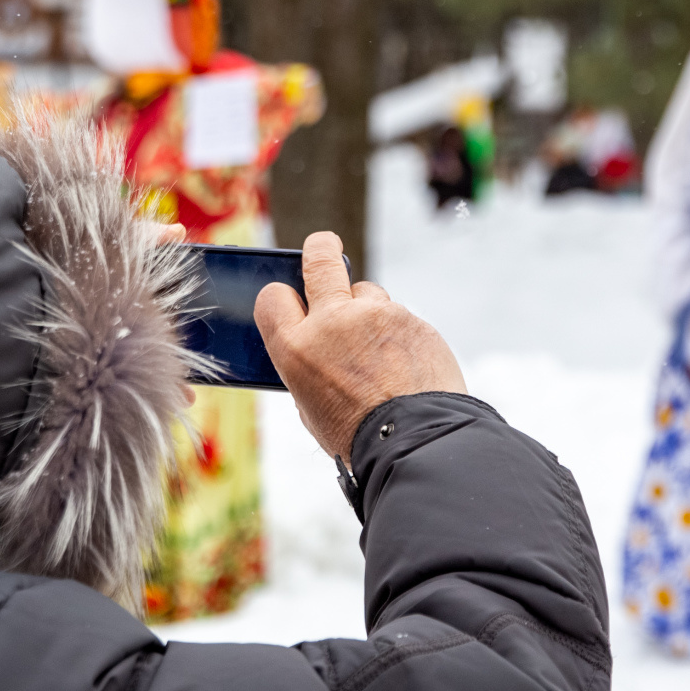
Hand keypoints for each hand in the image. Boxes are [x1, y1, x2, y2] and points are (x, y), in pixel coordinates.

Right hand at [252, 230, 467, 458]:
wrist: (416, 443)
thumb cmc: (358, 436)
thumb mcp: (311, 407)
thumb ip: (307, 367)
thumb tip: (315, 350)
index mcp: (296, 348)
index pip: (273, 296)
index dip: (281, 298)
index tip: (291, 301)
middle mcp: (333, 321)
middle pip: (320, 258)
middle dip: (320, 248)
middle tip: (324, 247)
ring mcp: (377, 315)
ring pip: (367, 292)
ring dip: (368, 310)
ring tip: (378, 350)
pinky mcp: (412, 320)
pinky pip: (399, 317)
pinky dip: (398, 335)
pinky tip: (403, 366)